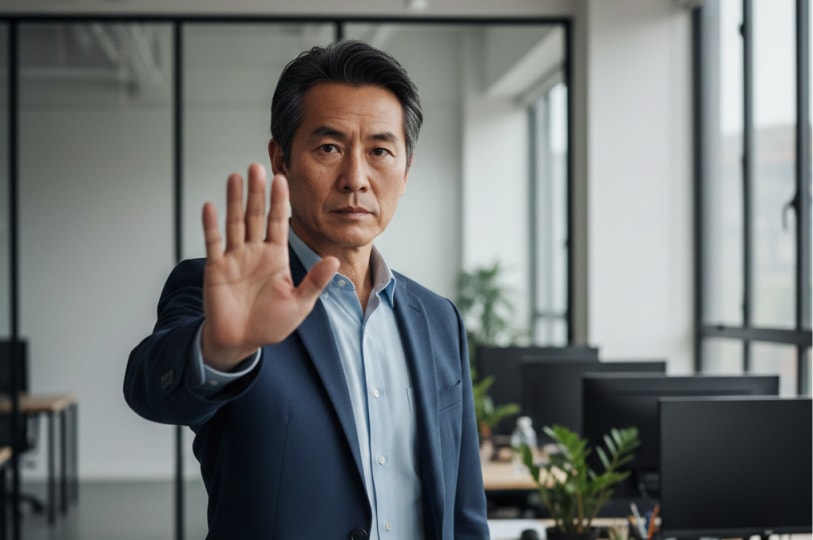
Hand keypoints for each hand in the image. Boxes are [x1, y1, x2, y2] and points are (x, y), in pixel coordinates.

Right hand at [199, 163, 338, 370]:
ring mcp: (234, 258)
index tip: (282, 180)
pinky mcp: (216, 269)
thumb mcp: (299, 304)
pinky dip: (211, 226)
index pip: (279, 222)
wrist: (241, 342)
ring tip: (236, 177)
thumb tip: (334, 261)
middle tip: (257, 167)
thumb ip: (315, 282)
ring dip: (234, 200)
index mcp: (276, 257)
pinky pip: (214, 243)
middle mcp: (254, 252)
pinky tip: (210, 206)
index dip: (280, 202)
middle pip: (255, 215)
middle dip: (257, 192)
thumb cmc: (270, 324)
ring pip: (235, 223)